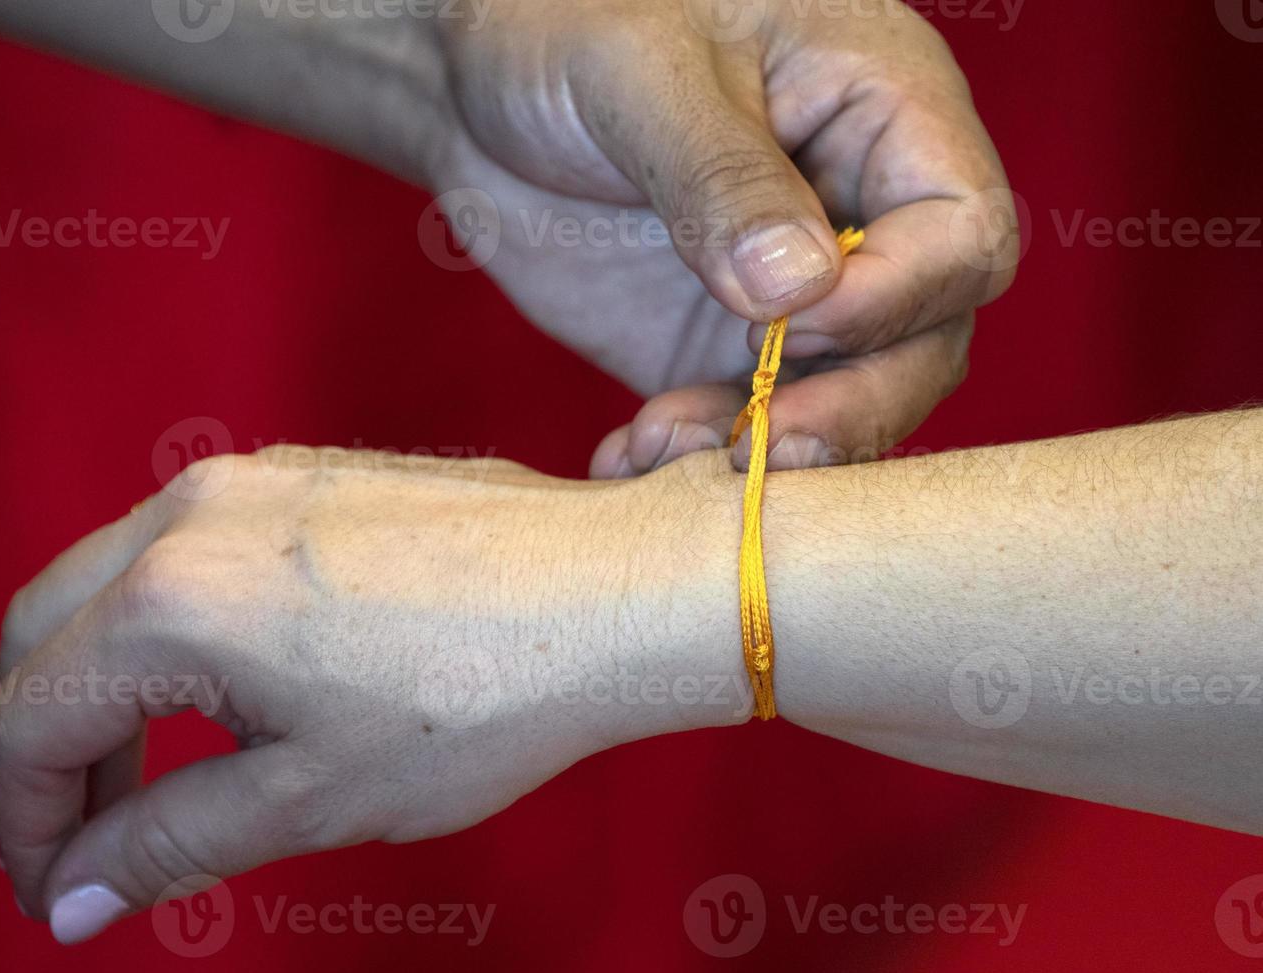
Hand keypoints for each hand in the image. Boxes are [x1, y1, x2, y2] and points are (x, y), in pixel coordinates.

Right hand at [0, 446, 744, 943]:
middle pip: (44, 633)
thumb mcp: (311, 798)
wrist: (615, 592)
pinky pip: (183, 547)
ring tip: (157, 781)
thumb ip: (169, 844)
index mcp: (173, 598)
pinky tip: (224, 693)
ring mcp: (248, 477)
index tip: (60, 891)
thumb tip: (75, 894)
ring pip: (109, 583)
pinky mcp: (301, 472)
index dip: (25, 822)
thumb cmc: (484, 694)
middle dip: (48, 750)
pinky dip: (164, 628)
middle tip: (91, 843)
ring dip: (104, 685)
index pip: (31, 719)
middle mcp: (190, 514)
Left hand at [428, 0, 1016, 473]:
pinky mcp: (720, 346)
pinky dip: (695, 458)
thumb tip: (798, 291)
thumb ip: (723, 175)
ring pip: (840, 404)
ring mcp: (794, 292)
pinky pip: (742, 424)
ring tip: (658, 447)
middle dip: (848, 409)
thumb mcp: (645, 72)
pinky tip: (626, 460)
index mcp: (885, 112)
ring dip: (764, 449)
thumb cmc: (574, 18)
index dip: (898, 297)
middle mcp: (861, 211)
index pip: (962, 234)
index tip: (788, 320)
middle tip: (758, 449)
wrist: (479, 72)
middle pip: (923, 344)